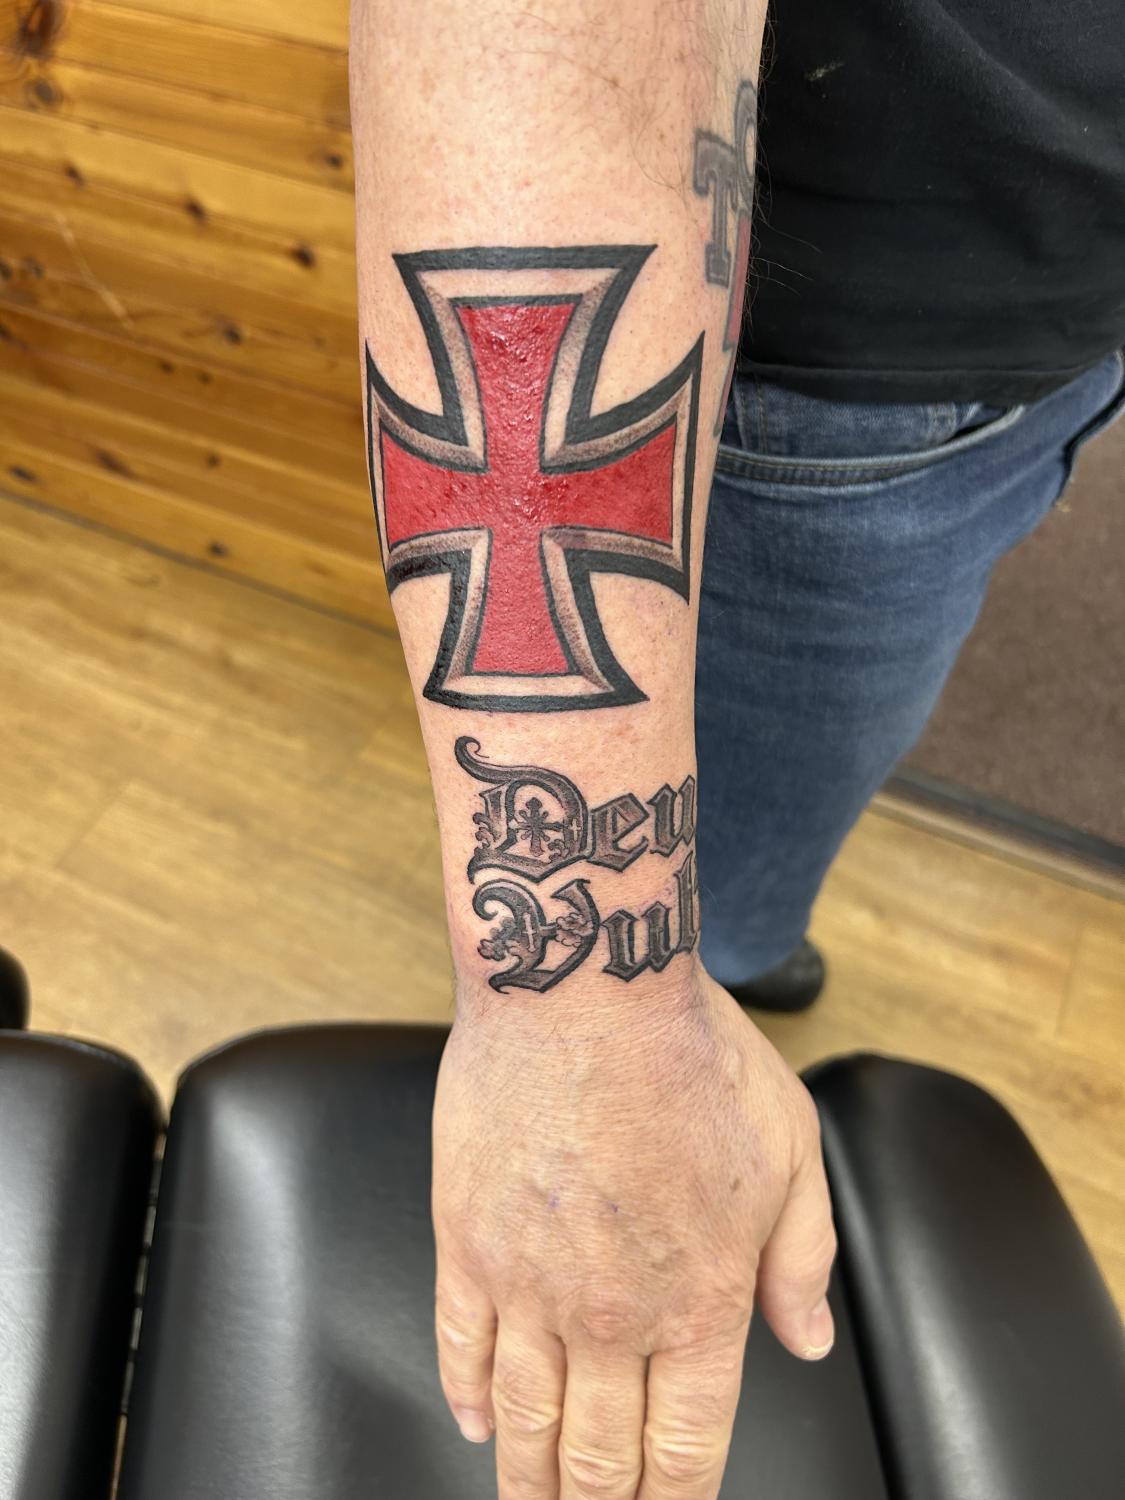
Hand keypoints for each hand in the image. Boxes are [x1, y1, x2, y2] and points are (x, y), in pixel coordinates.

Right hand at [431, 969, 837, 1498]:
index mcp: (701, 1302)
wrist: (586, 987)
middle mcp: (613, 1315)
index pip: (684, 1450)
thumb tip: (804, 1340)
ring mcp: (528, 1284)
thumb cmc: (693, 1054)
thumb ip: (801, 1256)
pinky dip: (468, 1398)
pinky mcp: (465, 1240)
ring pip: (526, 1421)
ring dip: (529, 1483)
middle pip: (600, 1459)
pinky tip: (478, 1424)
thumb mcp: (790, 1150)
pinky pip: (460, 1346)